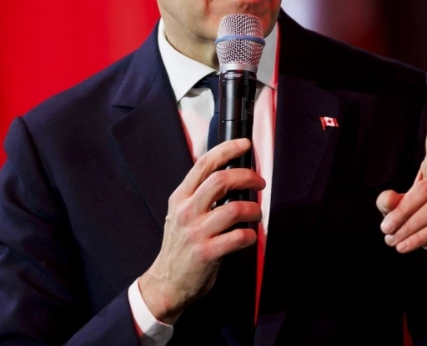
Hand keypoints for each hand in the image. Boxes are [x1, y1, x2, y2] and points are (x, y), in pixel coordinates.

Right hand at [139, 138, 264, 323]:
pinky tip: (249, 236)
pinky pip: (238, 237)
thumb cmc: (180, 245)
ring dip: (252, 209)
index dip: (226, 150)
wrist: (166, 281)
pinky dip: (250, 235)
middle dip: (246, 176)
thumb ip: (199, 195)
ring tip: (255, 215)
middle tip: (259, 182)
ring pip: (233, 209)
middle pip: (220, 180)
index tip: (244, 145)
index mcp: (180, 197)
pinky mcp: (206, 253)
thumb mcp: (180, 213)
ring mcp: (195, 232)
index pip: (203, 164)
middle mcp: (186, 211)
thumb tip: (229, 175)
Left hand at [376, 99, 426, 281]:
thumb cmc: (424, 220)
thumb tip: (387, 201)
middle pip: (423, 189)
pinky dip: (419, 238)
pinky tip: (405, 247)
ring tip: (391, 241)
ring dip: (407, 228)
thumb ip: (389, 202)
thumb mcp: (400, 210)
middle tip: (383, 230)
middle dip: (400, 212)